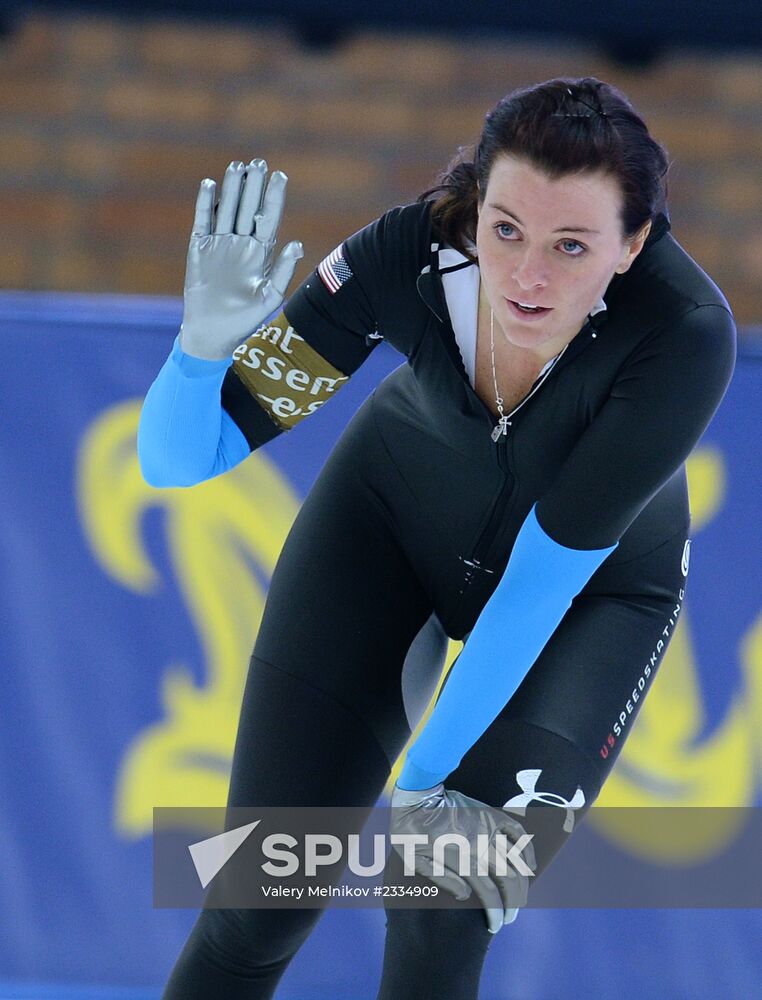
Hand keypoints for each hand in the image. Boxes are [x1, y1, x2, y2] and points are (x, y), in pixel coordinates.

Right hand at [179, 159, 303, 360]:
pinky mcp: (199, 249)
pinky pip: (203, 221)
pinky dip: (206, 204)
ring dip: (232, 188)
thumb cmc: (244, 320)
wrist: (213, 333)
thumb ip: (283, 271)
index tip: (280, 176)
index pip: (268, 218)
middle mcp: (241, 244)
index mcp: (260, 253)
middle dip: (254, 186)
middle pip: (248, 208)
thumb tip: (298, 245)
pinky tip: (210, 185)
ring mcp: (220, 245)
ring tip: (238, 166)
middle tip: (258, 163)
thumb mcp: (270, 297)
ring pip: (227, 209)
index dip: (274, 197)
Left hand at [390, 782, 535, 933]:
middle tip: (510, 916)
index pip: (489, 895)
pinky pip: (517, 832)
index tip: (496, 925)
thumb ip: (442, 879)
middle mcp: (480, 844)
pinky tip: (530, 865)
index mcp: (462, 858)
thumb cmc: (411, 831)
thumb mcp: (415, 860)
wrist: (417, 794)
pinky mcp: (491, 814)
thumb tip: (466, 895)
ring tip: (519, 897)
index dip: (496, 914)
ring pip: (516, 860)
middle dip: (513, 904)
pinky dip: (527, 849)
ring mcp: (488, 828)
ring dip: (522, 883)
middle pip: (508, 880)